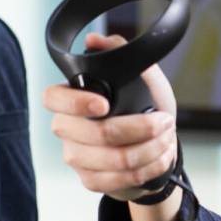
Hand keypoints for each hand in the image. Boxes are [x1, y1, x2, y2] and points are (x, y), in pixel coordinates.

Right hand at [43, 32, 177, 202]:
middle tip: (165, 121)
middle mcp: (67, 129)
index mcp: (70, 99)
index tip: (105, 104)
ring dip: (151, 149)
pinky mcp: (90, 180)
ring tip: (167, 138)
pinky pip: (120, 179)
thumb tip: (94, 39)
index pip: (53, 98)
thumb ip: (120, 52)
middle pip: (96, 134)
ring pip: (114, 159)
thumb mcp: (142, 76)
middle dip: (141, 128)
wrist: (155, 145)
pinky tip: (161, 157)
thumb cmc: (144, 107)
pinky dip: (149, 167)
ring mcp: (76, 157)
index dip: (77, 102)